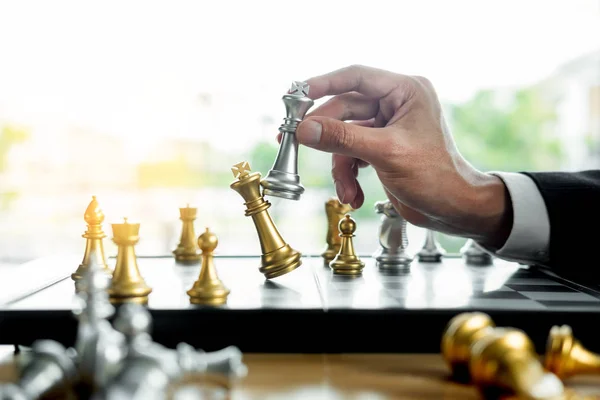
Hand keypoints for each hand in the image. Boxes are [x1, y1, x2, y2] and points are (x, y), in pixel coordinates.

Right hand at [290, 65, 511, 246]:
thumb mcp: (385, 153)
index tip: (297, 94)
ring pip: (344, 136)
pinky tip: (353, 194)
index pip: (356, 77)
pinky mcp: (381, 149)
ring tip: (345, 188)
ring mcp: (387, 127)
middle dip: (325, 133)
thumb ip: (343, 138)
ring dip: (340, 164)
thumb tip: (305, 129)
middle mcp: (396, 104)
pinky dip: (348, 175)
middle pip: (345, 109)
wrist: (453, 210)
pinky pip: (351, 154)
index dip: (324, 83)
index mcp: (406, 91)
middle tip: (296, 140)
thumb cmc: (435, 176)